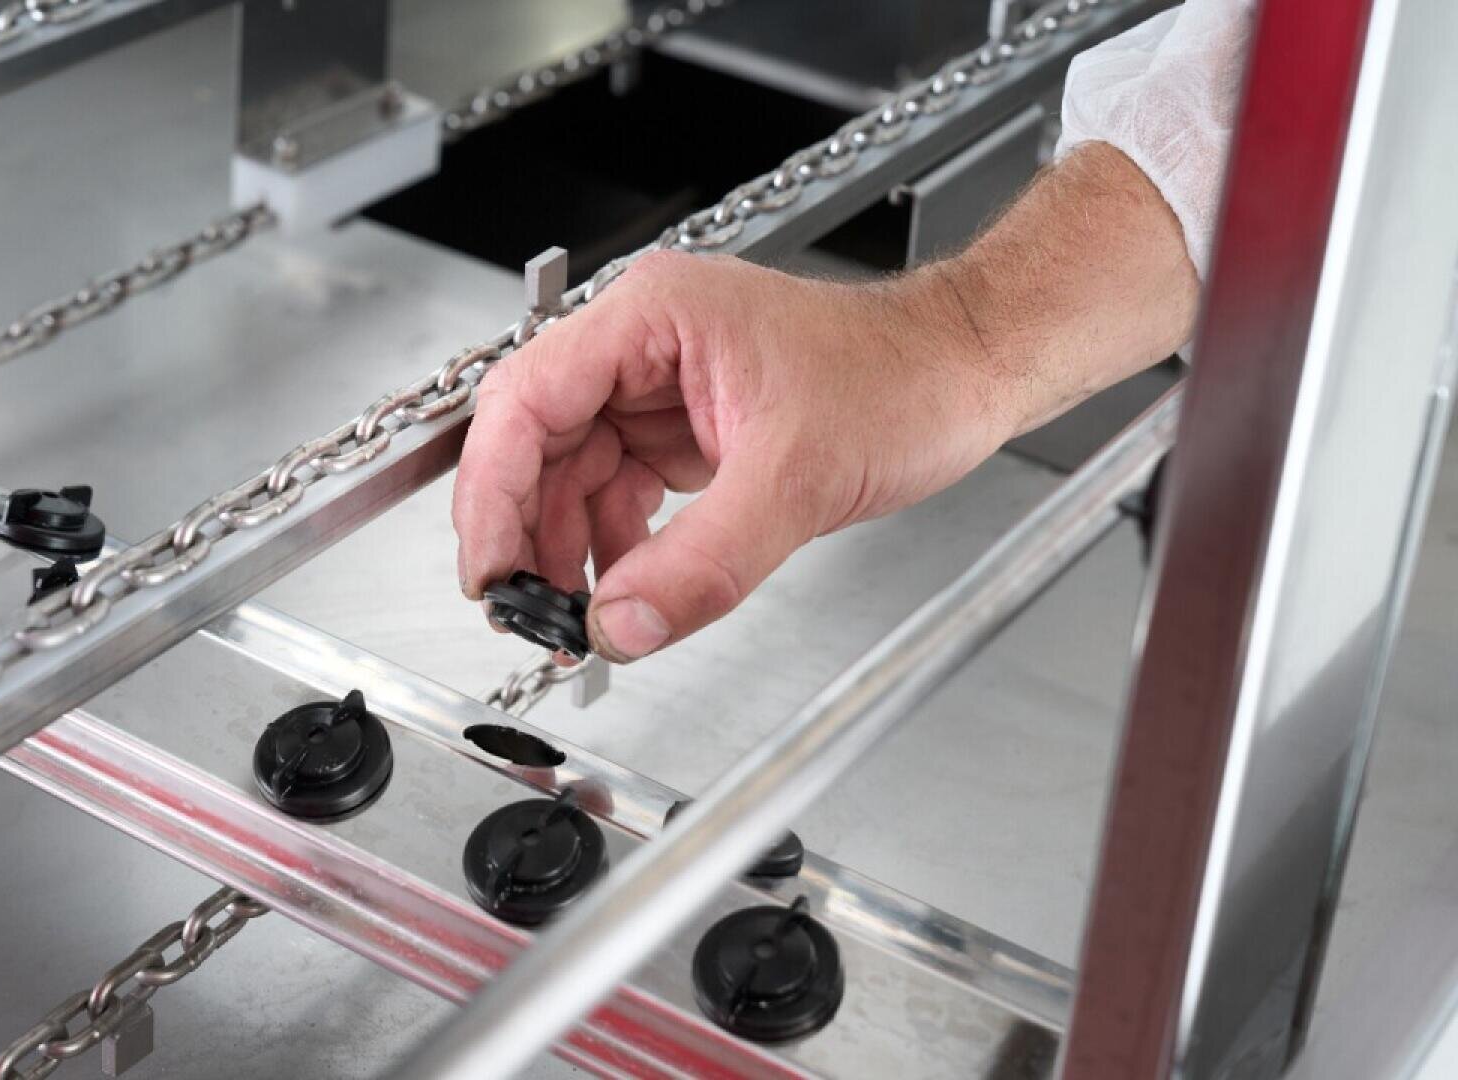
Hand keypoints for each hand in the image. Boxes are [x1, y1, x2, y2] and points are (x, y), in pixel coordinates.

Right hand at [452, 251, 1019, 662]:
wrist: (966, 374)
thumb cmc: (901, 377)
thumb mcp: (798, 478)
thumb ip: (703, 562)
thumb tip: (622, 624)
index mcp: (651, 317)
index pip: (528, 399)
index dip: (494, 490)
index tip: (490, 567)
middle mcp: (641, 344)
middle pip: (536, 440)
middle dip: (525, 530)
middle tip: (524, 610)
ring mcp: (659, 386)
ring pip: (571, 473)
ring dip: (565, 548)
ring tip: (572, 617)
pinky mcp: (683, 428)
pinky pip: (617, 490)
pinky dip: (611, 546)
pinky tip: (622, 590)